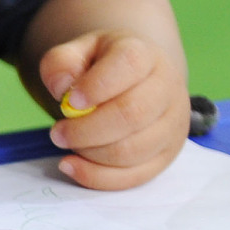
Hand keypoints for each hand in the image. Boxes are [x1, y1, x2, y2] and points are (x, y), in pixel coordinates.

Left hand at [40, 30, 186, 189]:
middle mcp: (167, 89)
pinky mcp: (166, 155)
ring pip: (133, 150)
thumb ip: (61, 63)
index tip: (69, 101)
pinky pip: (135, 176)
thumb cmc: (101, 66)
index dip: (96, 86)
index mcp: (144, 55)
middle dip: (87, 129)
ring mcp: (172, 125)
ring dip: (91, 153)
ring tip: (67, 142)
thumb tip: (62, 88)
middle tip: (57, 133)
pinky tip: (71, 166)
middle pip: (132, 114)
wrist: (136, 79)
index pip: (129, 65)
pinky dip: (98, 176)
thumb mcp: (76, 53)